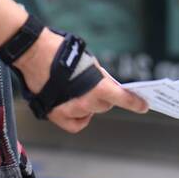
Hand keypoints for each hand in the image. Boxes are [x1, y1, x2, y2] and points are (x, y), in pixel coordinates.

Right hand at [15, 28, 148, 133]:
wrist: (34, 53)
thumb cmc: (62, 52)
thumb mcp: (90, 61)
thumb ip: (100, 78)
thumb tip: (109, 87)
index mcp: (97, 87)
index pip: (122, 98)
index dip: (135, 103)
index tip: (144, 106)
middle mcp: (85, 102)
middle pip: (105, 106)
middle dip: (104, 98)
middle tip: (95, 86)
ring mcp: (70, 111)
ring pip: (90, 113)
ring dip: (90, 105)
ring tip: (79, 91)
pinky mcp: (55, 115)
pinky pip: (75, 125)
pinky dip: (79, 119)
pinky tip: (76, 109)